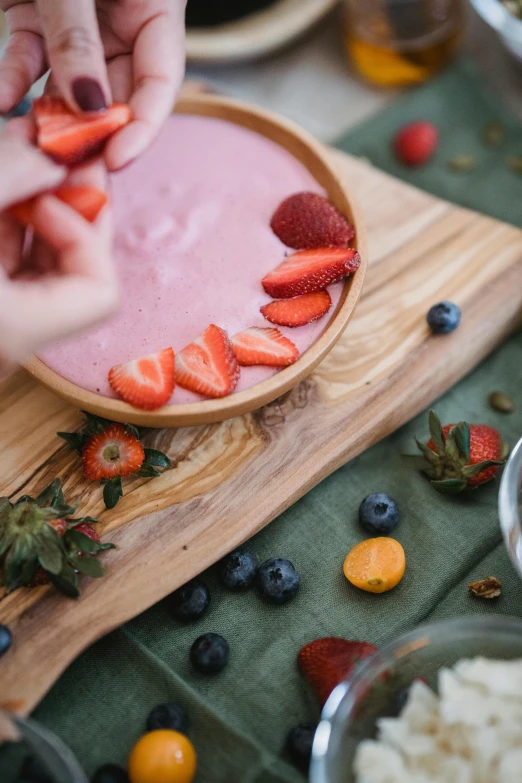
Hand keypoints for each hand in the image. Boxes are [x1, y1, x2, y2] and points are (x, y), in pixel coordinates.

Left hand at [0, 0, 185, 168]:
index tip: (116, 159)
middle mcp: (120, 27)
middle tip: (72, 172)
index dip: (141, 129)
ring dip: (50, 122)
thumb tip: (87, 108)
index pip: (158, 85)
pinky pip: (26, 60)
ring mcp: (78, 29)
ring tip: (32, 149)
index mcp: (154, 11)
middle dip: (92, 137)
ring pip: (67, 89)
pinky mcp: (35, 21)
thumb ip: (78, 39)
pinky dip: (13, 82)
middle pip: (114, 97)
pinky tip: (3, 102)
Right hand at [0, 133, 116, 368]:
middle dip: (68, 206)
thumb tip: (49, 154)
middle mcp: (17, 337)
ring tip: (23, 153)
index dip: (86, 236)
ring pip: (40, 265)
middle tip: (59, 148)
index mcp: (20, 331)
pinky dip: (9, 226)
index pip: (101, 291)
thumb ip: (8, 180)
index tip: (48, 196)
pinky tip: (4, 190)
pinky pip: (12, 266)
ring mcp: (4, 323)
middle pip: (74, 272)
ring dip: (34, 208)